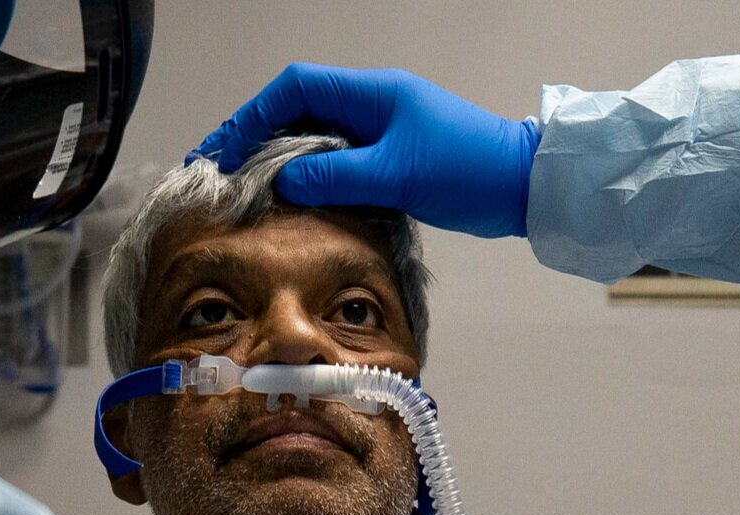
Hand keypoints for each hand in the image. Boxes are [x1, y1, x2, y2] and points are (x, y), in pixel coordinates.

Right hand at [192, 66, 540, 239]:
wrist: (522, 186)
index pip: (295, 88)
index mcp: (371, 94)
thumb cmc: (466, 172)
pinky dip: (310, 176)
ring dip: (279, 159)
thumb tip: (282, 180)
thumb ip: (336, 175)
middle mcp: (372, 104)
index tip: (224, 149)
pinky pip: (338, 161)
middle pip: (298, 110)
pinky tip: (290, 201)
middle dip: (255, 137)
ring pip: (316, 137)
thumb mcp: (396, 175)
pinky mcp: (392, 158)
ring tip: (242, 189)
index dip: (253, 115)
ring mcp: (382, 131)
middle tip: (218, 170)